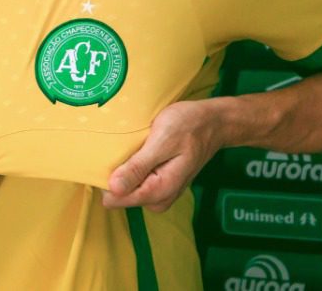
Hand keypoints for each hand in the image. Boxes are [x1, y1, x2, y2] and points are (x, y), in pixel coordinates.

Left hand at [102, 100, 223, 212]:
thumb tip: (113, 189)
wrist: (213, 122)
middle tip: (129, 146)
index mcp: (159, 191)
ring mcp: (160, 194)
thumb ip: (138, 167)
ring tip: (137, 145)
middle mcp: (159, 199)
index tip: (111, 156)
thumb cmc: (189, 126)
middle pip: (120, 195)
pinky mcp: (160, 185)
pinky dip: (135, 166)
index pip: (115, 199)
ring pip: (127, 188)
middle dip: (118, 172)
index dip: (107, 178)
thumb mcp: (162, 141)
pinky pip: (136, 181)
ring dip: (127, 168)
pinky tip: (142, 149)